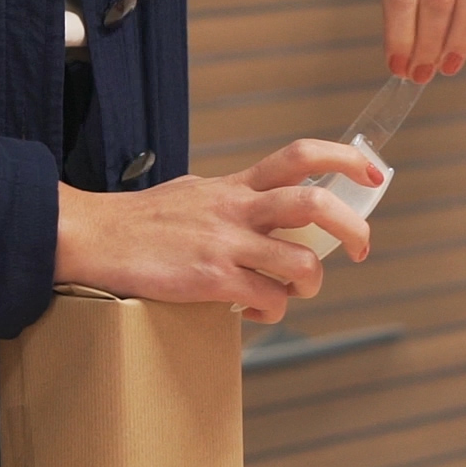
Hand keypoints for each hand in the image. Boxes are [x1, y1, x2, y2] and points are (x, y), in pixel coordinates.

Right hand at [54, 139, 378, 323]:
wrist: (91, 237)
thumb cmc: (141, 222)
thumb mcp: (194, 193)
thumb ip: (233, 198)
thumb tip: (261, 206)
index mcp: (235, 185)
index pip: (300, 156)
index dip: (345, 160)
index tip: (374, 172)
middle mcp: (237, 208)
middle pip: (315, 204)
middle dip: (352, 227)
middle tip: (360, 248)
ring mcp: (226, 244)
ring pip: (302, 263)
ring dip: (310, 284)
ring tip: (295, 291)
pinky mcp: (211, 279)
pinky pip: (267, 299)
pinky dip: (271, 311)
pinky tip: (253, 311)